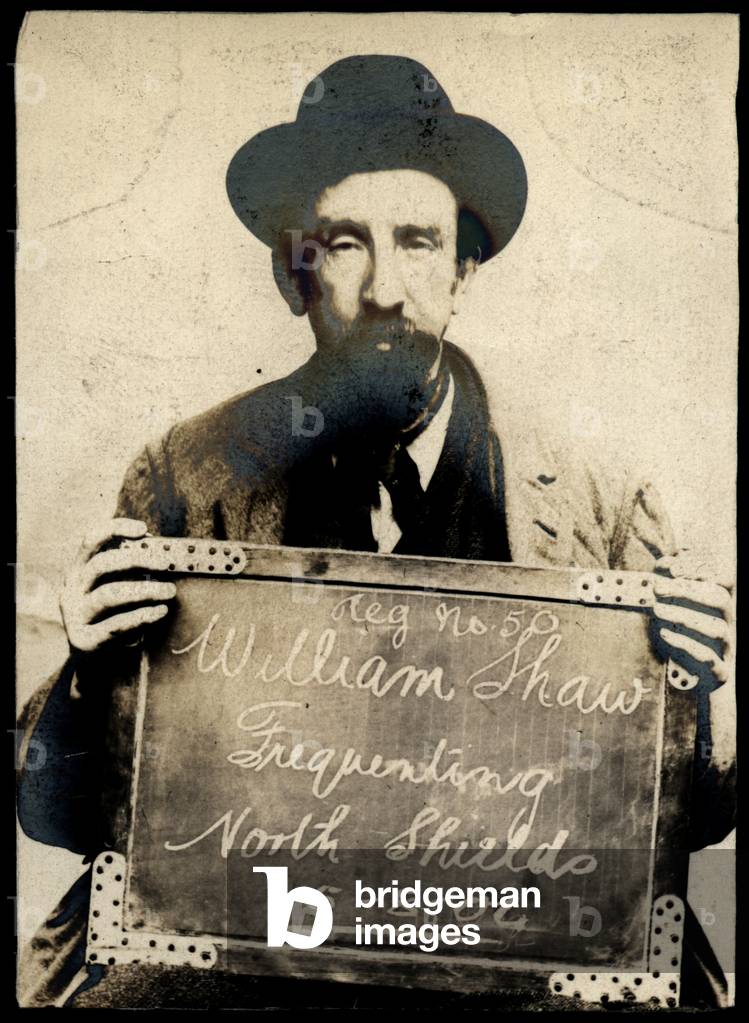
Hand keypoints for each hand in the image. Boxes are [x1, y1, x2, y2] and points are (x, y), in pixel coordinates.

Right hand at [60, 518, 176, 654]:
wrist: (94, 664)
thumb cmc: (110, 617)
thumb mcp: (112, 588)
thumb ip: (127, 570)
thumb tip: (158, 551)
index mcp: (77, 571)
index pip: (90, 540)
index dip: (115, 529)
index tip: (143, 530)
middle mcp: (71, 590)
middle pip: (101, 565)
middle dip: (136, 560)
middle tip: (164, 564)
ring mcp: (74, 616)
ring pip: (109, 595)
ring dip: (144, 590)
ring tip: (169, 591)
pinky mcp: (85, 640)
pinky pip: (116, 625)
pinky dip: (142, 616)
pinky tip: (160, 612)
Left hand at [652, 548, 733, 685]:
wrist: (703, 685)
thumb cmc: (692, 641)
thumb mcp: (682, 611)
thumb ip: (676, 586)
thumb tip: (667, 563)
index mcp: (724, 606)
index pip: (724, 580)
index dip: (702, 570)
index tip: (672, 567)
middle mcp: (730, 623)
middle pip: (720, 599)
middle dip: (688, 589)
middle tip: (657, 588)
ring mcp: (728, 647)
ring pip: (717, 628)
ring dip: (684, 616)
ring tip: (656, 610)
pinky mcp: (720, 671)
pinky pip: (708, 657)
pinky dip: (686, 644)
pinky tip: (665, 635)